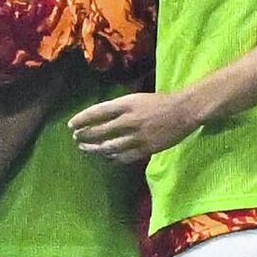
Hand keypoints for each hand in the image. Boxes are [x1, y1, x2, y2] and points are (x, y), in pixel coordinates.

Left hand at [68, 89, 201, 162]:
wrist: (184, 111)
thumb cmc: (160, 102)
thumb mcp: (137, 98)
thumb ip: (119, 108)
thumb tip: (99, 118)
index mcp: (127, 104)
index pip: (97, 112)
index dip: (82, 119)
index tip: (72, 125)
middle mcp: (129, 120)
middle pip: (100, 131)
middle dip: (85, 135)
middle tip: (76, 138)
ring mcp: (137, 136)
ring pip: (109, 146)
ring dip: (94, 148)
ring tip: (86, 148)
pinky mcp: (146, 148)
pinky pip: (124, 156)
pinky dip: (112, 157)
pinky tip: (106, 157)